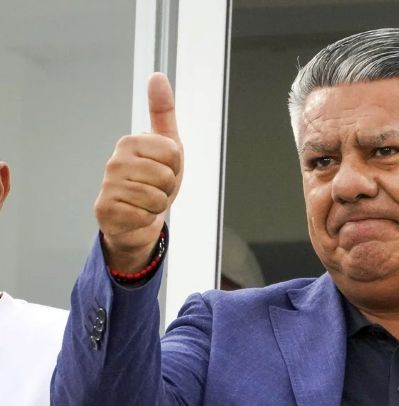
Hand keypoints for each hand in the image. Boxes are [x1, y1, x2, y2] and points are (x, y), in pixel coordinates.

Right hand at [94, 73, 183, 272]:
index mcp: (130, 142)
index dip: (175, 167)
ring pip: (157, 198)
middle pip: (166, 176)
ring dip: (158, 205)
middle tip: (155, 189)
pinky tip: (137, 214)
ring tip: (146, 202)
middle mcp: (115, 160)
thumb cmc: (153, 180)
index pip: (173, 152)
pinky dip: (147, 219)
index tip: (163, 170)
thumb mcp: (167, 145)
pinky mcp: (105, 209)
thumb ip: (163, 111)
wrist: (138, 219)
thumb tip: (157, 75)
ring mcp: (108, 185)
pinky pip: (144, 215)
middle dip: (168, 188)